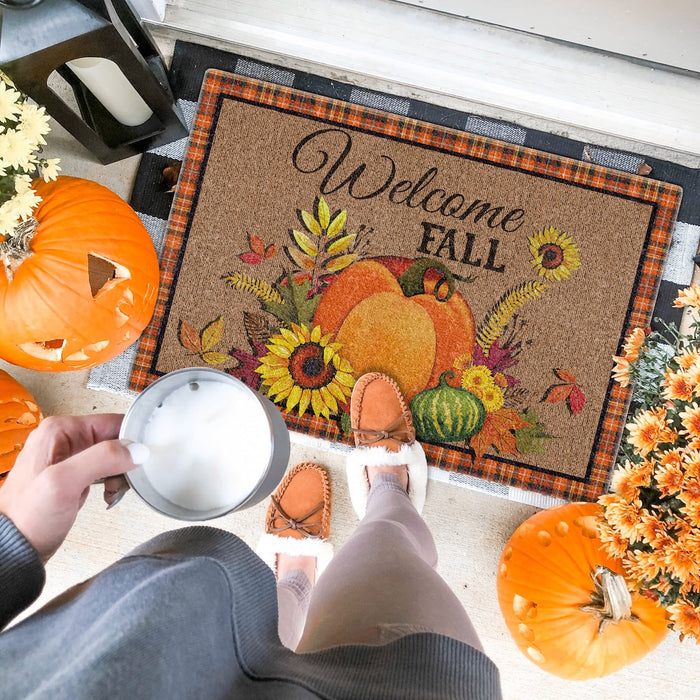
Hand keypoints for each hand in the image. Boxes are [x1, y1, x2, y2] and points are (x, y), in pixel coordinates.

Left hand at [0, 414, 143, 562]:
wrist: (15, 548)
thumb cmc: (27, 517)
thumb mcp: (63, 483)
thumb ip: (101, 459)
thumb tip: (136, 449)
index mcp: (60, 430)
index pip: (112, 422)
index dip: (132, 440)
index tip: (141, 458)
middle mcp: (64, 439)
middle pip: (115, 438)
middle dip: (126, 460)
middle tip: (124, 479)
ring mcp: (69, 457)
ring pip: (113, 455)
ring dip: (121, 473)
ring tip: (113, 490)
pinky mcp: (74, 475)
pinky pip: (106, 469)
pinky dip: (113, 482)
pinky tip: (108, 494)